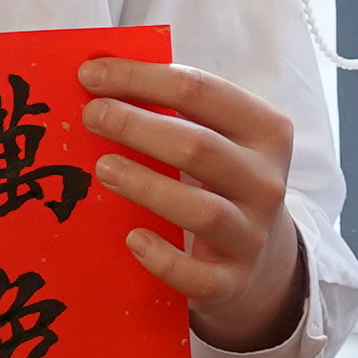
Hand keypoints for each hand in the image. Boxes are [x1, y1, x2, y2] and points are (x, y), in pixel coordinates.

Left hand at [79, 58, 306, 351]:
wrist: (261, 258)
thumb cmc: (220, 181)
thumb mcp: (219, 138)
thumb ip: (175, 109)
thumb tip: (97, 76)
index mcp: (265, 131)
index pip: (200, 91)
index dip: (140, 78)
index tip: (90, 74)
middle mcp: (266, 182)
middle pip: (198, 147)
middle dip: (136, 126)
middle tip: (90, 116)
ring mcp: (251, 235)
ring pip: (201, 210)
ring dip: (146, 185)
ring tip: (102, 168)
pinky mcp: (231, 282)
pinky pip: (196, 276)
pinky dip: (163, 258)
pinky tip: (132, 239)